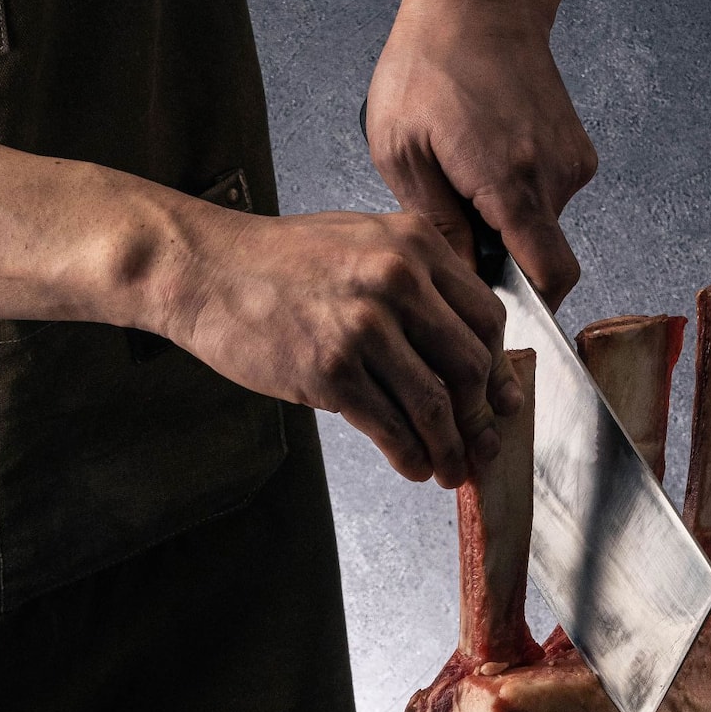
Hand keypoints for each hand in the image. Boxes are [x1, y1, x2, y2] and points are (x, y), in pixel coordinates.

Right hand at [164, 207, 523, 487]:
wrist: (208, 270)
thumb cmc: (277, 262)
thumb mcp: (359, 242)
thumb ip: (412, 280)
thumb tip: (455, 347)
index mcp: (413, 243)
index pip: (484, 317)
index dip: (499, 371)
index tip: (502, 401)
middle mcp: (397, 280)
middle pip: (469, 364)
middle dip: (482, 419)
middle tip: (484, 447)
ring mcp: (364, 326)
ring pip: (433, 404)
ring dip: (448, 447)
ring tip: (449, 470)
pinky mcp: (330, 370)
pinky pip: (389, 425)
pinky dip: (408, 454)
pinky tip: (412, 465)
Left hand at [366, 0, 594, 309]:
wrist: (479, 0)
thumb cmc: (431, 64)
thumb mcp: (403, 153)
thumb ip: (438, 228)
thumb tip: (460, 285)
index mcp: (512, 182)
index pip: (550, 280)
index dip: (527, 312)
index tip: (496, 320)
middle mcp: (555, 175)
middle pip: (540, 260)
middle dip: (499, 264)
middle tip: (453, 235)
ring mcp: (571, 161)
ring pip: (541, 229)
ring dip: (502, 226)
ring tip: (460, 184)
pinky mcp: (575, 149)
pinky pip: (545, 198)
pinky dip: (514, 198)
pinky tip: (479, 166)